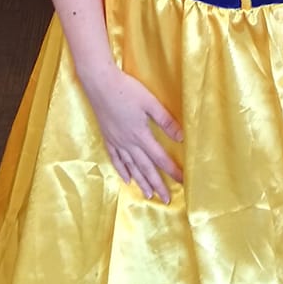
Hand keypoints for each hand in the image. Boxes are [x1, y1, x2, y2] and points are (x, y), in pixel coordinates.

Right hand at [81, 63, 183, 201]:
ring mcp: (116, 141)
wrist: (99, 84)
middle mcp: (128, 143)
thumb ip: (165, 120)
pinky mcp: (107, 137)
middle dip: (157, 184)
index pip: (160, 158)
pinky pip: (115, 159)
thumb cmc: (127, 89)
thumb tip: (181, 138)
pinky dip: (121, 170)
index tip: (183, 182)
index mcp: (141, 135)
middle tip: (166, 200)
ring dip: (141, 182)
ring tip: (148, 195)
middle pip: (146, 168)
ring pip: (130, 167)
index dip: (172, 171)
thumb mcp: (150, 102)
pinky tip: (126, 179)